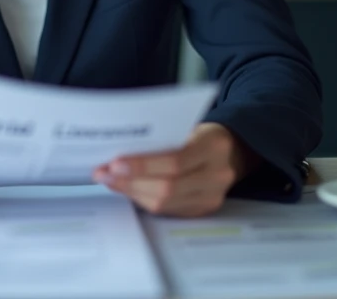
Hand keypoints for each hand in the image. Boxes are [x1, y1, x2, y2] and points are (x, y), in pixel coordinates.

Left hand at [92, 123, 258, 216]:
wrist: (232, 150)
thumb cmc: (201, 134)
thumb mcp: (187, 126)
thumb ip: (161, 139)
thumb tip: (118, 152)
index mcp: (213, 146)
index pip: (175, 160)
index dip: (143, 165)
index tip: (114, 163)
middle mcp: (218, 174)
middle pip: (168, 187)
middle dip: (131, 181)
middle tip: (104, 174)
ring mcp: (213, 196)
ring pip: (165, 203)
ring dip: (132, 192)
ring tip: (109, 181)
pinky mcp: (204, 210)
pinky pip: (167, 210)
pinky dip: (143, 199)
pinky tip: (127, 188)